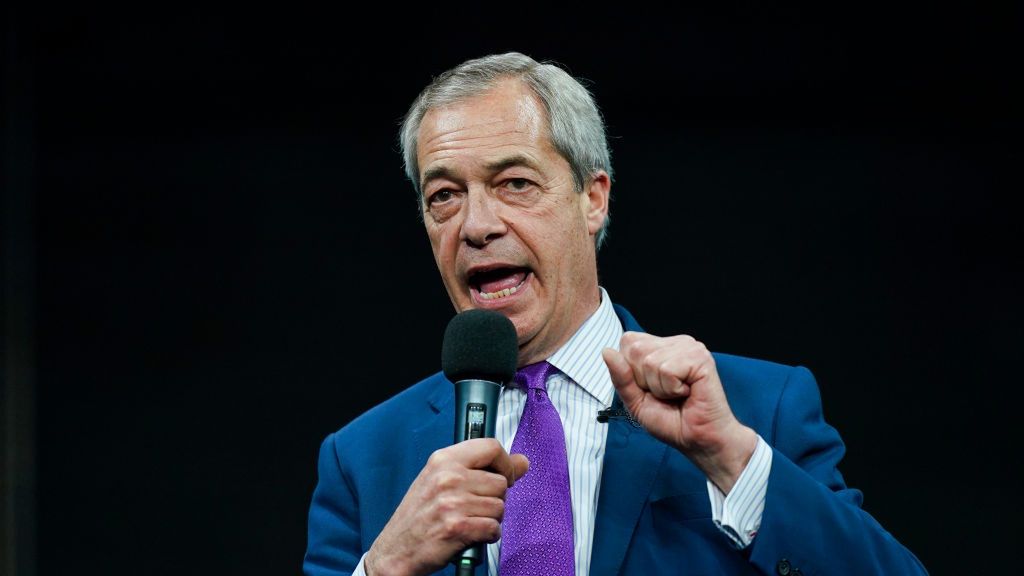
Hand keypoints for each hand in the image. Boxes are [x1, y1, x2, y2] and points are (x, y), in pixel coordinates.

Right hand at [364, 438, 528, 575]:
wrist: (395, 550)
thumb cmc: (419, 516)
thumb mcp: (442, 481)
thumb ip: (481, 468)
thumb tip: (523, 462)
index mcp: (443, 460)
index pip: (491, 447)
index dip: (505, 463)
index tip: (505, 474)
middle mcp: (447, 477)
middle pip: (500, 482)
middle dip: (494, 499)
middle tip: (474, 508)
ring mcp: (452, 502)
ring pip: (500, 507)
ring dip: (491, 519)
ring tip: (470, 522)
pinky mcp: (457, 527)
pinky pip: (494, 528)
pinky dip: (488, 536)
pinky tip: (472, 535)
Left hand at [602, 332, 756, 492]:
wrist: (698, 439)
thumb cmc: (672, 421)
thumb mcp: (635, 400)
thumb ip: (621, 377)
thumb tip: (607, 351)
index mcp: (660, 346)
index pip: (627, 342)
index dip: (631, 371)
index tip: (652, 389)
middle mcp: (676, 342)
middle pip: (635, 349)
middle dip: (643, 381)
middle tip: (666, 394)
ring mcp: (689, 347)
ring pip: (649, 361)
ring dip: (659, 388)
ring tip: (678, 395)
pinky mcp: (700, 357)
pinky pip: (666, 370)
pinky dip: (671, 389)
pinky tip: (687, 393)